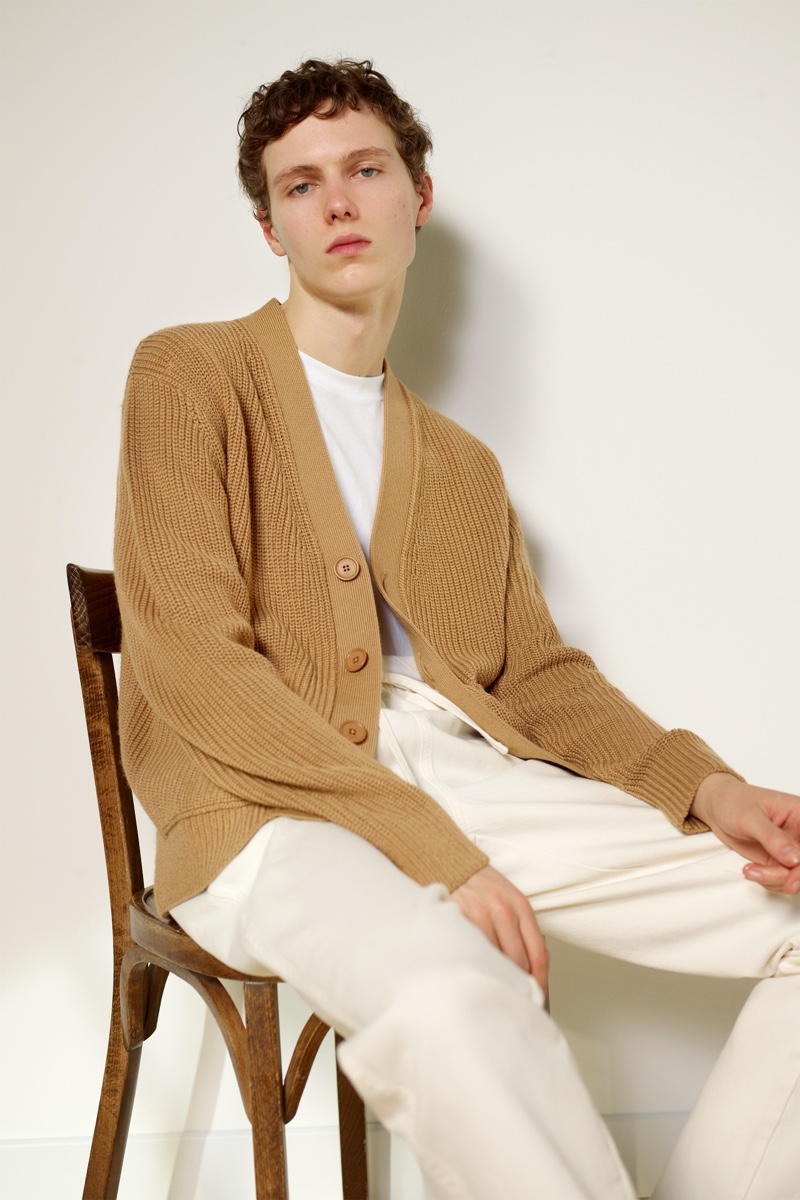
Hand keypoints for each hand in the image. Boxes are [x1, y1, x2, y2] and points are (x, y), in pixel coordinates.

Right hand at [450, 865, 548, 991]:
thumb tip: (528, 972)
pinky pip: (472, 951)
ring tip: (491, 986)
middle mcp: (504, 909)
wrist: (449, 862)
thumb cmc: (479, 885)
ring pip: (495, 961)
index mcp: (521, 906)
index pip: (539, 955)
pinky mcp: (459, 917)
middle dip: (518, 985)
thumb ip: (519, 930)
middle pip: (519, 962)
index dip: (539, 982)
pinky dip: (475, 965)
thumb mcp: (507, 900)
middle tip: (513, 998)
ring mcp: (480, 913)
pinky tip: (473, 969)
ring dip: (495, 977)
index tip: (536, 997)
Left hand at [691, 773, 799, 895]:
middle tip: (769, 879)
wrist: (717, 807)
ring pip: (797, 876)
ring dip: (775, 880)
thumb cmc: (734, 802)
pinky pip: (784, 880)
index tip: (793, 874)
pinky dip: (768, 881)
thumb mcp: (751, 818)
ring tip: (749, 870)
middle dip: (790, 876)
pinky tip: (751, 870)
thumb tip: (795, 859)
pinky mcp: (779, 860)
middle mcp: (799, 833)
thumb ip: (773, 838)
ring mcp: (791, 849)